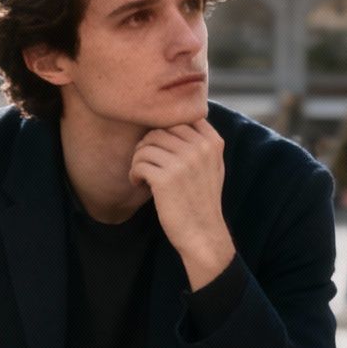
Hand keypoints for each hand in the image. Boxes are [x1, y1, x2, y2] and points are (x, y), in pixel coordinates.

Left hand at [131, 121, 233, 288]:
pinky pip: (139, 163)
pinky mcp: (166, 178)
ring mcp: (183, 162)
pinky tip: (140, 184)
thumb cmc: (202, 199)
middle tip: (146, 164)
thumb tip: (174, 113)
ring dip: (139, 160)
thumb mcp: (212, 165)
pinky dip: (134, 174)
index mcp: (212, 141)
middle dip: (147, 146)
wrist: (202, 233)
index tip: (160, 150)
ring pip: (146, 145)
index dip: (162, 131)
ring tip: (143, 176)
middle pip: (158, 130)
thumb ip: (199, 140)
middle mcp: (200, 148)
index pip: (178, 118)